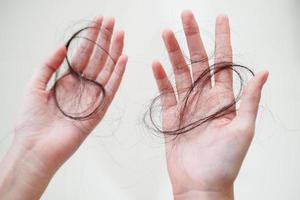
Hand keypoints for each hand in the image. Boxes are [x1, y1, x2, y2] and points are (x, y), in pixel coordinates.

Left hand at [0, 16, 126, 198]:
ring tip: (120, 35)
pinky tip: (123, 60)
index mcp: (67, 81)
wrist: (35, 147)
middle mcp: (82, 87)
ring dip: (114, 52)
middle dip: (105, 40)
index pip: (83, 54)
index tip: (99, 22)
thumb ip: (49, 65)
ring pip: (106, 70)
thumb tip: (63, 46)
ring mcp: (92, 98)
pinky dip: (118, 75)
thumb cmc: (31, 121)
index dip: (91, 37)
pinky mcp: (98, 111)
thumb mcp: (35, 85)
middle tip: (113, 22)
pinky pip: (110, 90)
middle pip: (97, 59)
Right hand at [152, 11, 267, 199]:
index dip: (222, 39)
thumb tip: (264, 73)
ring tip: (167, 34)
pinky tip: (156, 64)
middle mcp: (204, 98)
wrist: (200, 184)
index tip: (221, 19)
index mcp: (223, 99)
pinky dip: (160, 78)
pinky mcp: (171, 115)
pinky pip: (165, 92)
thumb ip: (249, 100)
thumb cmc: (224, 162)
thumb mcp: (243, 129)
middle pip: (198, 61)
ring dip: (173, 53)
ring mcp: (186, 105)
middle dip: (192, 38)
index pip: (223, 62)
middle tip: (185, 17)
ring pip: (179, 72)